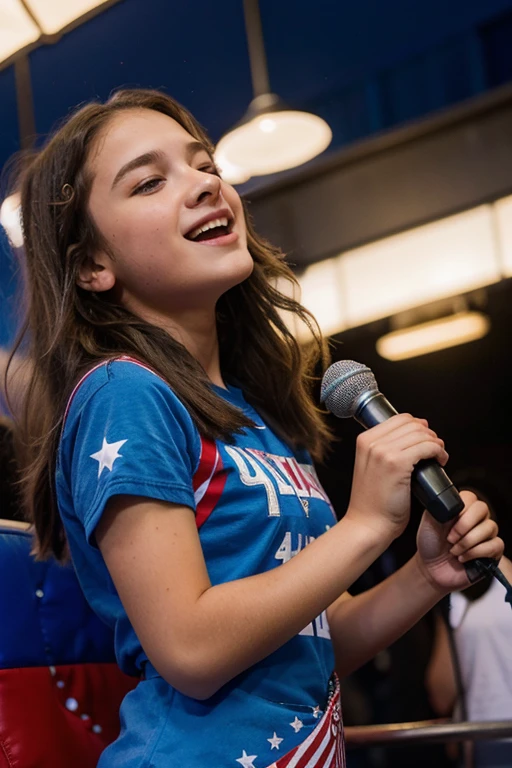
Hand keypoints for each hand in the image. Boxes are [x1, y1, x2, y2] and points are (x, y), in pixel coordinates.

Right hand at [346, 414, 448, 539]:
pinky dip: (438, 451)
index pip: (399, 419)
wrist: (368, 525)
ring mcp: (384, 452)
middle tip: (435, 449)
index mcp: (364, 440)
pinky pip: (427, 447)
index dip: (418, 426)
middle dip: (429, 434)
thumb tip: (412, 437)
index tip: (425, 439)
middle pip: (412, 423)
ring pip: (421, 434)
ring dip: (436, 443)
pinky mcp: (397, 463)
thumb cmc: (373, 503)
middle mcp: (372, 442)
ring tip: (439, 456)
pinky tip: (440, 461)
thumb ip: (385, 451)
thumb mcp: (372, 468)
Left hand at [416, 490, 503, 592]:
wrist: (430, 568)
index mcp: (461, 508)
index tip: (448, 521)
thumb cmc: (430, 543)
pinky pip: (495, 545)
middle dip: (464, 525)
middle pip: (483, 509)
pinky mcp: (492, 551)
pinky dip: (476, 552)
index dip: (460, 508)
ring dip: (467, 542)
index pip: (470, 497)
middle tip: (450, 538)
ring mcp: (485, 535)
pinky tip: (463, 557)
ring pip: (490, 527)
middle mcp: (476, 519)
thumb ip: (438, 507)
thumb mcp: (427, 522)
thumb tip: (446, 500)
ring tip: (454, 550)